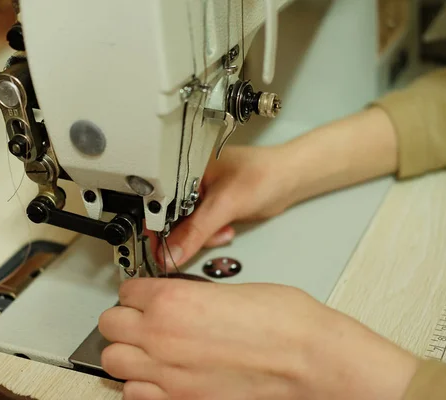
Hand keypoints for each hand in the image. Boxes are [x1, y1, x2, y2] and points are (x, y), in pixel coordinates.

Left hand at [99, 279, 417, 399]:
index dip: (138, 293)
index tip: (144, 297)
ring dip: (128, 352)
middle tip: (142, 320)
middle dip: (125, 320)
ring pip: (114, 361)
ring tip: (148, 349)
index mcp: (174, 300)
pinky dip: (141, 385)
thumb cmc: (283, 321)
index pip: (127, 291)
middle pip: (109, 324)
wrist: (308, 358)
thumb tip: (177, 300)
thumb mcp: (229, 289)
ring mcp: (168, 374)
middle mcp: (162, 337)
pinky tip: (160, 377)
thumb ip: (190, 295)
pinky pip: (134, 395)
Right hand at [158, 145, 295, 266]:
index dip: (157, 229)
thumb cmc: (263, 175)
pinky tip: (225, 228)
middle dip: (186, 235)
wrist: (288, 180)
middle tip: (204, 239)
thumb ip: (196, 230)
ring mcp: (197, 194)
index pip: (157, 203)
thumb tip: (171, 252)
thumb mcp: (226, 204)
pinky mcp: (208, 207)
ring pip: (184, 227)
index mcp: (182, 168)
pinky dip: (210, 235)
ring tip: (222, 229)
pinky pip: (198, 229)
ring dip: (203, 237)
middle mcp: (186, 181)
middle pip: (168, 219)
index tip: (163, 251)